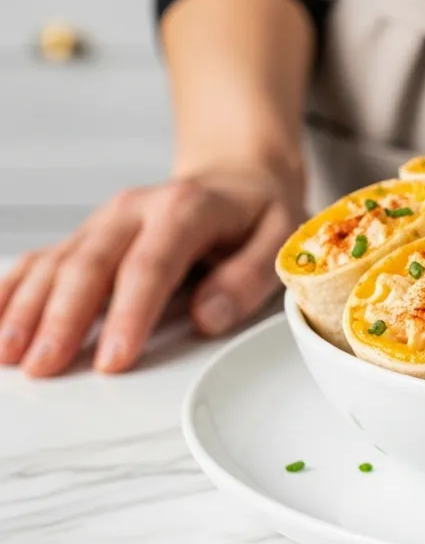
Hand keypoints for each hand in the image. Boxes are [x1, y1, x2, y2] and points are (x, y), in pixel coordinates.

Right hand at [0, 166, 301, 376]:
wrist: (234, 177)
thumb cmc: (256, 214)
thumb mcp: (279, 238)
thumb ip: (248, 278)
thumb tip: (208, 317)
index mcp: (185, 209)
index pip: (150, 266)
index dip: (128, 314)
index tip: (112, 360)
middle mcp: (134, 210)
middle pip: (90, 265)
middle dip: (63, 319)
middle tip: (44, 366)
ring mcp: (104, 222)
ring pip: (57, 263)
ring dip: (28, 309)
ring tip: (9, 353)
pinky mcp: (86, 236)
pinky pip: (41, 261)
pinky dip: (13, 290)